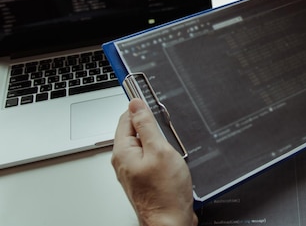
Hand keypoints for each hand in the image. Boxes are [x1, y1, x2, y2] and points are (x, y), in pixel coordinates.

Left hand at [111, 98, 197, 225]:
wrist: (170, 222)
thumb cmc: (165, 193)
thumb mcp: (160, 150)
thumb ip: (146, 125)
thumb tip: (135, 103)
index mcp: (123, 151)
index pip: (126, 117)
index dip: (141, 107)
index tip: (153, 101)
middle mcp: (124, 160)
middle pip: (136, 130)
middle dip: (153, 126)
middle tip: (168, 133)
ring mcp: (134, 170)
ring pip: (146, 144)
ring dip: (160, 141)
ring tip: (172, 151)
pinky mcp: (145, 178)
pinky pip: (152, 157)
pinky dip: (163, 154)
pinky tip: (173, 161)